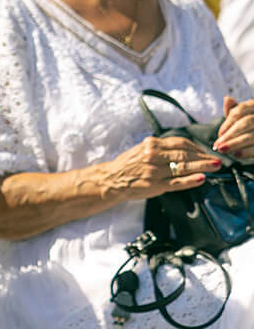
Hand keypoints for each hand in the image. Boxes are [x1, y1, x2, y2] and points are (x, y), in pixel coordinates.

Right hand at [104, 135, 221, 199]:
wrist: (111, 180)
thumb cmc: (128, 166)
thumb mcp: (142, 149)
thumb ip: (161, 147)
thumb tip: (185, 149)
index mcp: (151, 144)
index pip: (180, 143)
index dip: (196, 147)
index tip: (206, 152)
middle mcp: (153, 155)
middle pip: (184, 154)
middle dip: (203, 157)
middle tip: (216, 160)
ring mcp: (154, 171)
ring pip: (183, 167)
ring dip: (202, 167)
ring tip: (214, 166)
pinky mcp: (154, 185)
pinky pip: (176, 182)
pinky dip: (190, 180)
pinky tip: (200, 179)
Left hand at [214, 95, 253, 159]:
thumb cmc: (251, 127)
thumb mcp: (245, 117)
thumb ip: (236, 111)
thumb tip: (227, 99)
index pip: (240, 110)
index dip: (227, 123)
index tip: (219, 134)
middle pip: (246, 122)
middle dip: (229, 134)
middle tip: (217, 145)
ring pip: (251, 136)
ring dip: (235, 143)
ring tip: (223, 149)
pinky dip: (247, 151)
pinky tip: (237, 155)